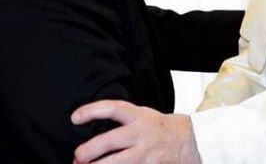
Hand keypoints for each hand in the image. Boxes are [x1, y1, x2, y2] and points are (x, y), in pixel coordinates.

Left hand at [71, 100, 200, 163]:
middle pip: (110, 141)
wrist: (191, 142)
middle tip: (77, 156)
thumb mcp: (143, 116)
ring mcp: (147, 154)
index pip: (113, 108)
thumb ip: (122, 121)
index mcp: (139, 116)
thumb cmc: (161, 129)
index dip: (92, 111)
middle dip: (89, 150)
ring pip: (117, 163)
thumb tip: (92, 131)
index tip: (74, 118)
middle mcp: (142, 134)